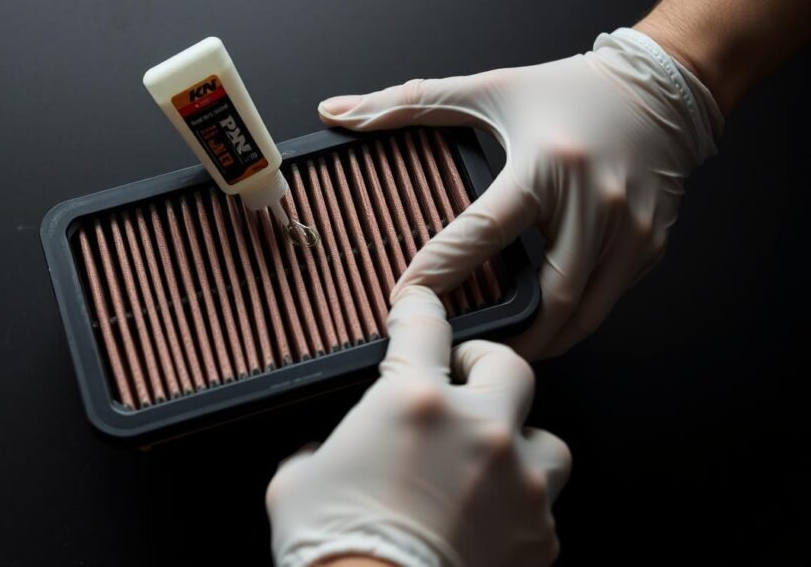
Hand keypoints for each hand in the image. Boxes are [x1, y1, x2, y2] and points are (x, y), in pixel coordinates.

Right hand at [265, 286, 570, 566]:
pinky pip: (542, 510)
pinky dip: (518, 513)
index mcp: (414, 402)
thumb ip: (323, 451)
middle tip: (466, 382)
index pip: (425, 328)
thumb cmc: (332, 549)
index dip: (421, 309)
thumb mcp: (299, 482)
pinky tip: (488, 526)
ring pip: (548, 442)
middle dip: (487, 369)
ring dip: (520, 446)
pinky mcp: (537, 535)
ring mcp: (516, 483)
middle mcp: (477, 430)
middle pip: (510, 368)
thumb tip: (327, 454)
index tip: (421, 305)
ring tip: (491, 464)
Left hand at [318, 29, 721, 359]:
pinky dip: (577, 320)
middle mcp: (594, 203)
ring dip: (545, 343)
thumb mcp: (489, 89)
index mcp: (546, 166)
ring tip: (503, 356)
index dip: (441, 270)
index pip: (483, 232)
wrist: (663, 86)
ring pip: (586, 313)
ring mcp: (630, 231)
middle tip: (462, 356)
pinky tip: (548, 328)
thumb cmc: (571, 90)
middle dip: (508, 337)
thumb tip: (336, 109)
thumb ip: (410, 102)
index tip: (404, 300)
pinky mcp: (651, 247)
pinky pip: (611, 300)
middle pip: (550, 296)